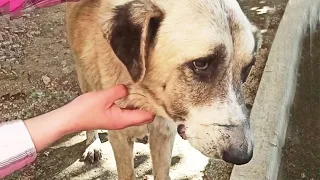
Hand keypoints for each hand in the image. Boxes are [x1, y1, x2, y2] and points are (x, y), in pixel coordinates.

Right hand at [24, 84, 154, 151]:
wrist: (69, 118)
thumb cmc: (84, 110)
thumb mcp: (103, 97)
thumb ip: (119, 91)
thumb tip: (129, 87)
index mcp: (123, 120)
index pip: (146, 116)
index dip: (153, 107)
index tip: (158, 95)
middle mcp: (122, 122)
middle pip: (143, 117)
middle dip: (149, 106)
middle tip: (152, 91)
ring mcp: (117, 120)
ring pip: (135, 114)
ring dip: (140, 105)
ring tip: (143, 91)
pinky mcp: (112, 117)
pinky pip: (127, 112)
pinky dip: (131, 105)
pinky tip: (130, 94)